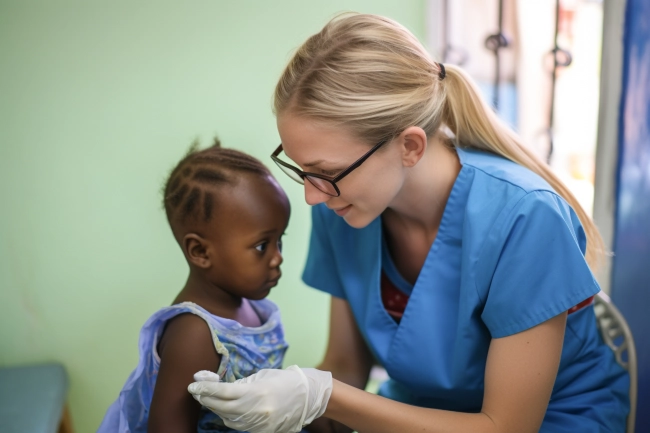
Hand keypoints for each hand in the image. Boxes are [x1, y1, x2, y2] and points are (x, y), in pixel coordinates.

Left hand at [188, 365, 332, 432]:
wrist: (307, 397)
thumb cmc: (284, 381)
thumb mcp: (261, 376)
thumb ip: (239, 383)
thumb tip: (215, 384)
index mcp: (256, 391)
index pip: (223, 391)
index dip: (206, 388)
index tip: (193, 384)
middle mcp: (256, 409)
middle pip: (222, 407)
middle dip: (207, 399)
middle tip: (196, 391)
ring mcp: (259, 423)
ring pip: (228, 419)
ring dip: (216, 408)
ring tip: (208, 398)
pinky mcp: (262, 431)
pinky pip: (239, 425)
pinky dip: (229, 417)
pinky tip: (224, 409)